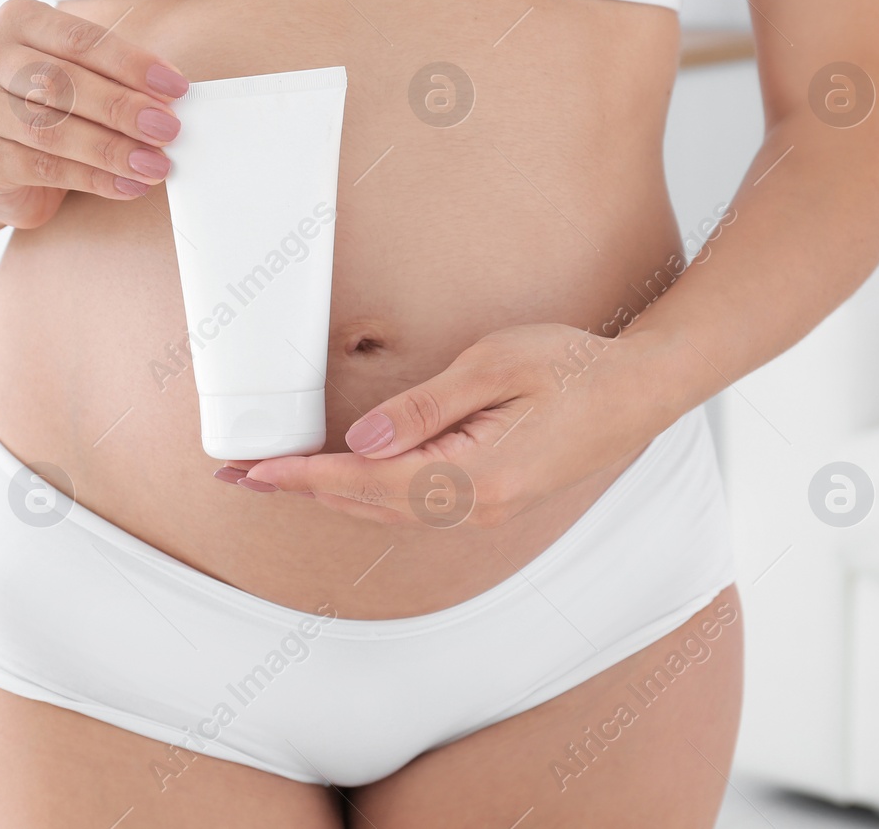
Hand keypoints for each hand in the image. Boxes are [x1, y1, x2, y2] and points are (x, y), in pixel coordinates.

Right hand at [0, 0, 189, 228]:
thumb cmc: (50, 105)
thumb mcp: (79, 76)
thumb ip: (115, 76)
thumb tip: (171, 96)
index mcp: (17, 20)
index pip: (80, 39)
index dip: (131, 64)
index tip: (176, 88)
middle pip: (62, 82)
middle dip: (122, 107)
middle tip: (168, 128)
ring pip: (51, 130)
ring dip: (112, 149)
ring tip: (155, 164)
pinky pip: (44, 169)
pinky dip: (94, 179)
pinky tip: (129, 185)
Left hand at [229, 323, 682, 526]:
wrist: (641, 391)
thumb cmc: (576, 367)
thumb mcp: (496, 366)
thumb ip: (425, 409)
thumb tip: (360, 441)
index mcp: (476, 478)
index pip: (367, 482)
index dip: (303, 476)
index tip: (252, 473)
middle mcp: (476, 508)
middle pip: (366, 505)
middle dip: (299, 488)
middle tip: (236, 476)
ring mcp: (484, 511)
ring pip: (385, 512)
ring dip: (327, 493)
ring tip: (272, 477)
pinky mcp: (489, 500)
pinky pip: (410, 506)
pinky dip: (364, 494)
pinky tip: (339, 478)